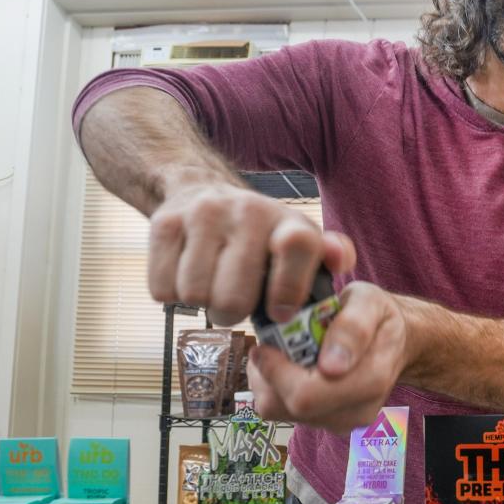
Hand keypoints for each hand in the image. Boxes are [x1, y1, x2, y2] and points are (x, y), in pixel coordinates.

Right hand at [147, 183, 354, 326]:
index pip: (296, 246)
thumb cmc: (259, 236)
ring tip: (213, 286)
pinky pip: (162, 287)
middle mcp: (246, 211)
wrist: (200, 191)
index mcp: (287, 221)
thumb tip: (341, 258)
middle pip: (232, 296)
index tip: (280, 311)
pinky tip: (186, 275)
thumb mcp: (300, 243)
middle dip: (233, 312)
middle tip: (236, 301)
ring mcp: (202, 215)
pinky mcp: (164, 224)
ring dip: (203, 303)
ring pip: (195, 294)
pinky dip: (172, 294)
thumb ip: (329, 256)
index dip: (288, 289)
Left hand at [248, 282, 410, 434]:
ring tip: (281, 353)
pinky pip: (283, 413)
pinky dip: (275, 389)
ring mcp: (342, 423)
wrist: (394, 341)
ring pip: (280, 412)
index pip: (306, 395)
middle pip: (288, 407)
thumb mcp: (369, 302)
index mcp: (370, 380)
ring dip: (269, 382)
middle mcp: (357, 410)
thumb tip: (331, 367)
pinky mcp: (327, 424)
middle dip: (268, 375)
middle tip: (269, 344)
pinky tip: (288, 366)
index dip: (276, 371)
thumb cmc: (378, 317)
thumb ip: (353, 327)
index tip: (266, 343)